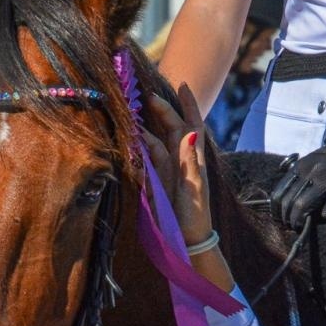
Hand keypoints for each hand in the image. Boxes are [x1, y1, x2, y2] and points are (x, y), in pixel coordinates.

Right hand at [139, 84, 213, 247]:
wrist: (187, 240)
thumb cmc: (194, 215)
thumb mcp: (194, 187)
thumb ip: (189, 161)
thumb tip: (190, 132)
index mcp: (193, 159)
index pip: (192, 125)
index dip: (188, 105)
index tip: (182, 85)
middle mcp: (181, 160)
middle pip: (172, 128)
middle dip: (161, 111)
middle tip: (147, 97)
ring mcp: (168, 169)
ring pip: (156, 141)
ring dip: (146, 128)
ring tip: (132, 115)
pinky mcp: (156, 180)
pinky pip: (147, 158)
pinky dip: (139, 146)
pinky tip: (131, 138)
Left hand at [270, 121, 325, 230]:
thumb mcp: (312, 162)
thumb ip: (300, 178)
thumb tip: (286, 202)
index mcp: (301, 166)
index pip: (280, 191)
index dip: (276, 208)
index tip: (278, 217)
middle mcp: (311, 173)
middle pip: (290, 202)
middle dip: (286, 218)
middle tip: (289, 225)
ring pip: (303, 206)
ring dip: (298, 220)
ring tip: (300, 225)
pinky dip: (324, 216)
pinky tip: (325, 215)